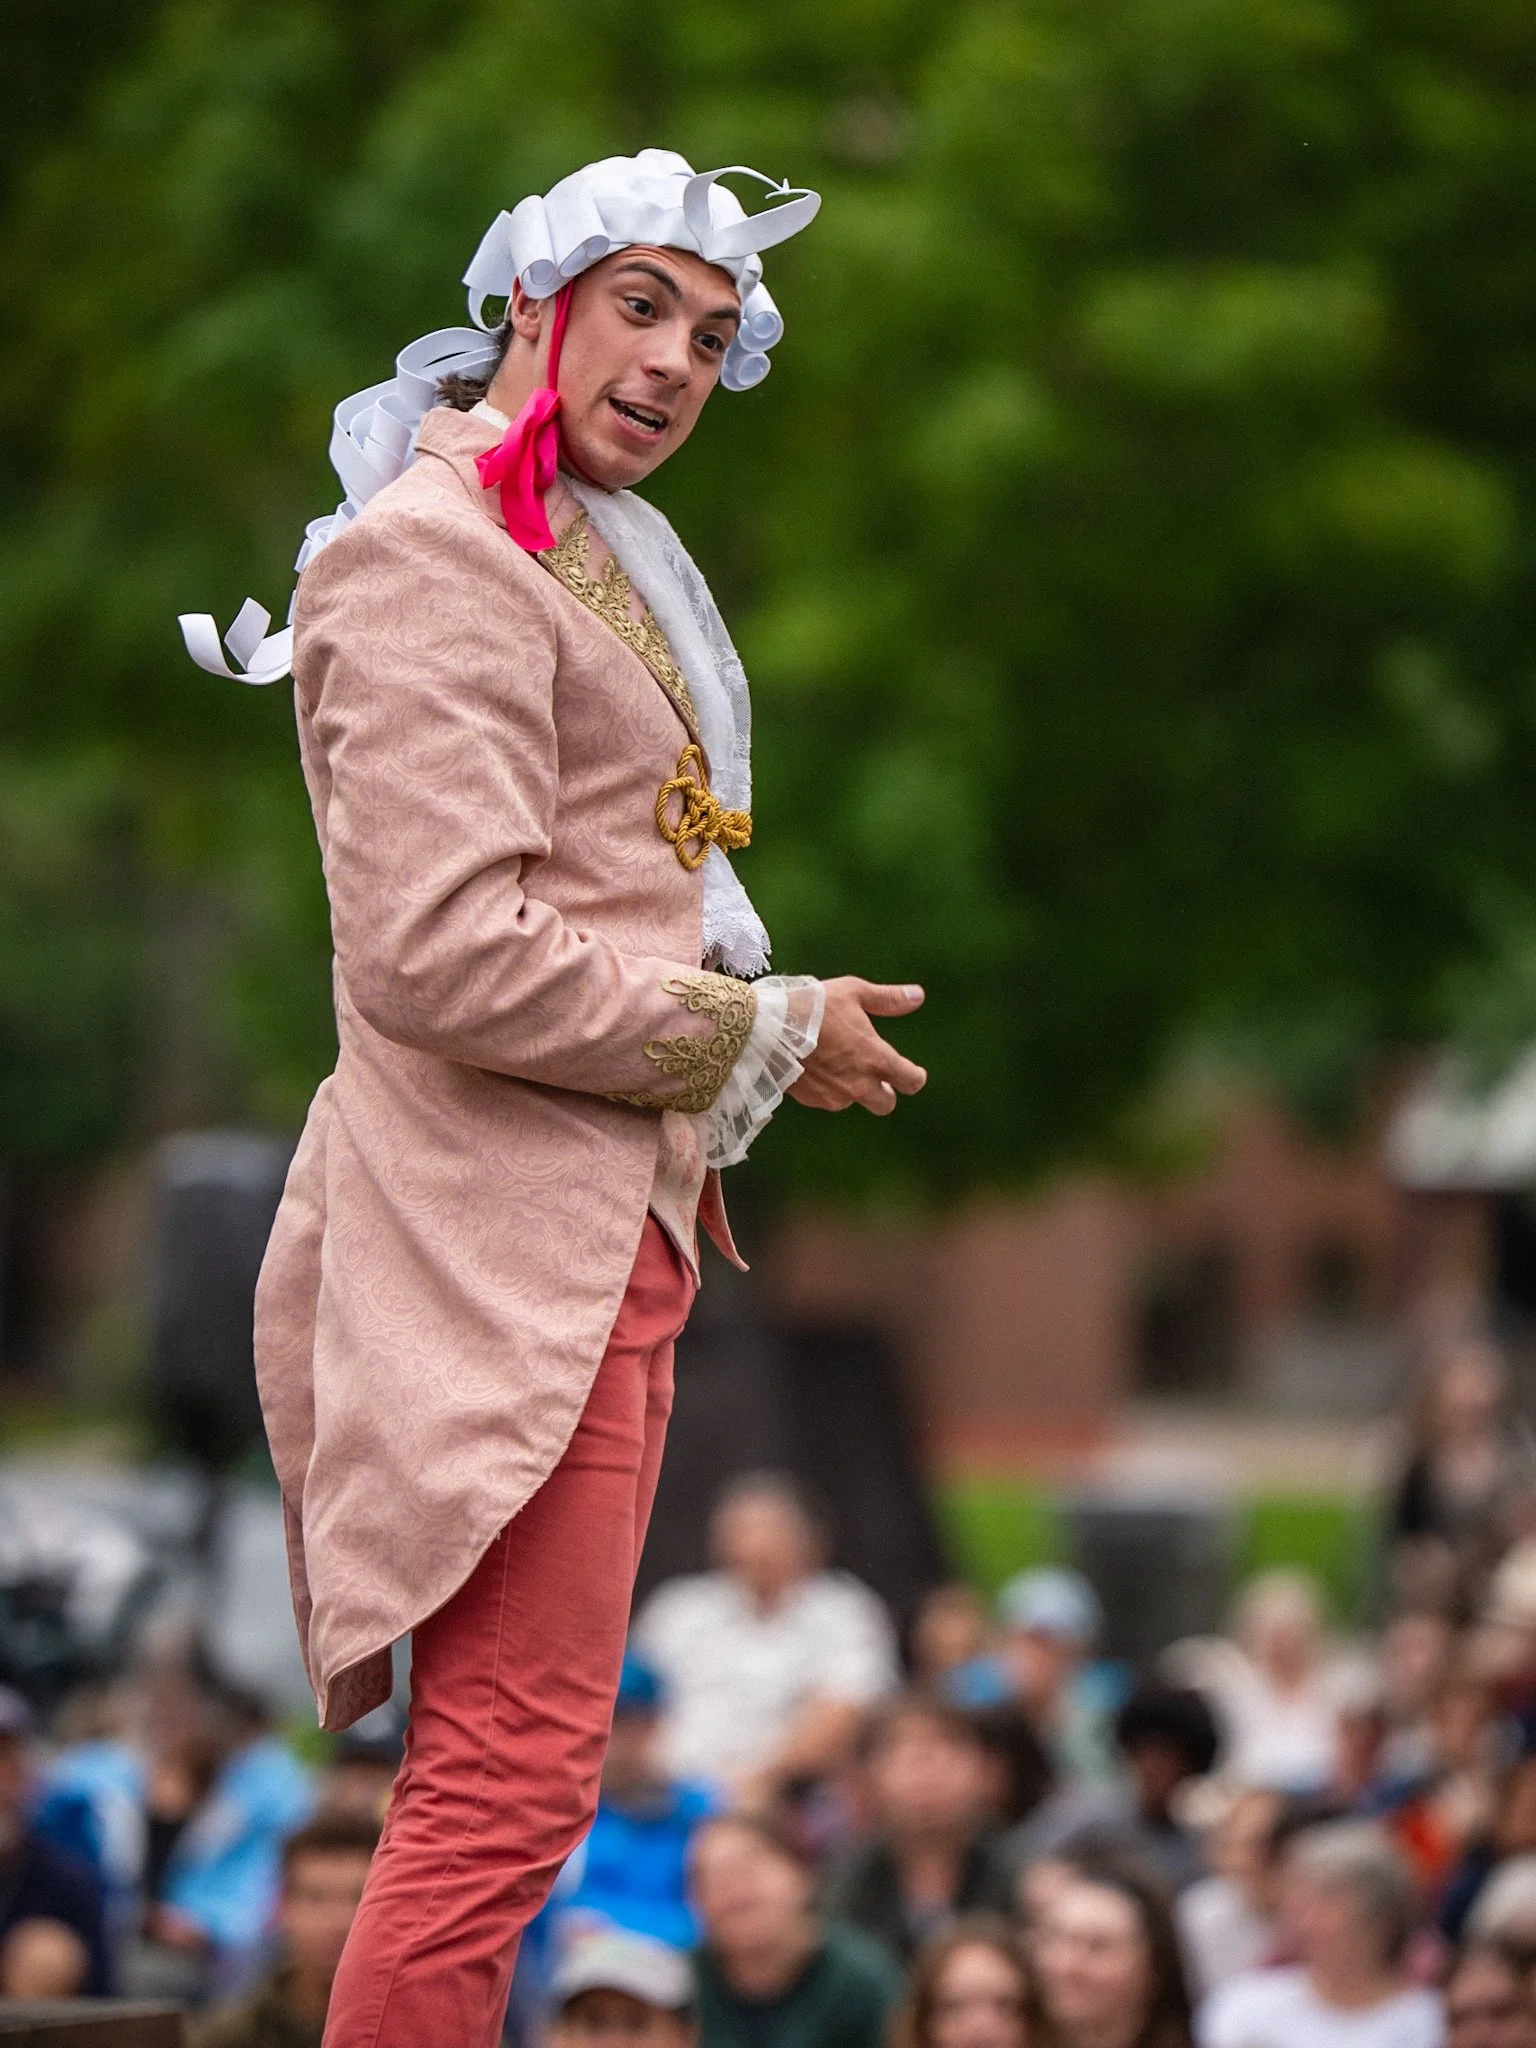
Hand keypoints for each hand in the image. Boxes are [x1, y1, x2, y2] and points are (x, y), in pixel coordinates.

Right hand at [788, 978, 926, 1114]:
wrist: (767, 1028)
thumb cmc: (814, 1006)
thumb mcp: (853, 992)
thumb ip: (888, 999)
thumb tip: (917, 996)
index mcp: (875, 1058)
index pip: (910, 1081)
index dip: (914, 1077)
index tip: (912, 1072)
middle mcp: (859, 1084)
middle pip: (886, 1104)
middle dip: (885, 1092)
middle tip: (876, 1075)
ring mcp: (834, 1095)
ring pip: (853, 1101)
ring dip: (852, 1088)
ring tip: (837, 1063)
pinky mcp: (811, 1100)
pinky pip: (828, 1099)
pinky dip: (828, 1088)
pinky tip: (816, 1068)